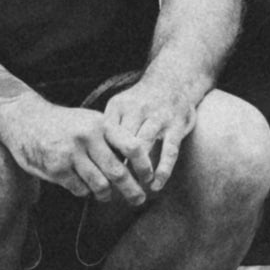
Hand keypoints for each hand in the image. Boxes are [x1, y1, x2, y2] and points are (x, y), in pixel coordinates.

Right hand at [0, 97, 141, 203]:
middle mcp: (88, 138)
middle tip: (139, 200)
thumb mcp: (91, 120)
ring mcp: (71, 154)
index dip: (145, 166)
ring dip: (107, 195)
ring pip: (100, 184)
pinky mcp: (55, 168)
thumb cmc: (66, 123)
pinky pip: (79, 188)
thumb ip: (112, 138)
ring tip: (108, 197)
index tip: (150, 178)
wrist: (25, 119)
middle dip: (132, 190)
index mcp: (101, 124)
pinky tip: (85, 189)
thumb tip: (137, 161)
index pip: (133, 147)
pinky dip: (85, 192)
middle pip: (118, 171)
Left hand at [95, 74, 198, 198]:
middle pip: (121, 143)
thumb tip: (92, 157)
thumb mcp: (121, 106)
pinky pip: (169, 150)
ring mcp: (158, 116)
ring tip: (136, 189)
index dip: (100, 157)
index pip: (104, 136)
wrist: (174, 80)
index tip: (97, 176)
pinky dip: (163, 168)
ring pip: (144, 146)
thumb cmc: (142, 101)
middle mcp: (137, 109)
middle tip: (113, 189)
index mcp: (118, 106)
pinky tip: (157, 184)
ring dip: (139, 170)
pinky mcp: (177, 125)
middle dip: (118, 167)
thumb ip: (109, 128)